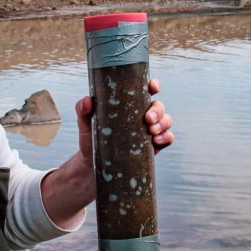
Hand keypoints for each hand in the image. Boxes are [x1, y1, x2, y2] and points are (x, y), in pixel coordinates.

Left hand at [45, 79, 173, 224]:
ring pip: (166, 121)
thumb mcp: (85, 123)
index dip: (153, 85)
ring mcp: (149, 131)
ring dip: (163, 124)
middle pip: (158, 106)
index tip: (153, 87)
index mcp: (128, 104)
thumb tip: (87, 100)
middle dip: (158, 110)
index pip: (145, 90)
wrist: (93, 165)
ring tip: (152, 132)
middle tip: (147, 119)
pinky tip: (157, 141)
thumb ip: (82, 110)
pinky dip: (166, 138)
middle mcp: (141, 115)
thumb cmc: (90, 139)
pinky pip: (167, 138)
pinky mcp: (153, 146)